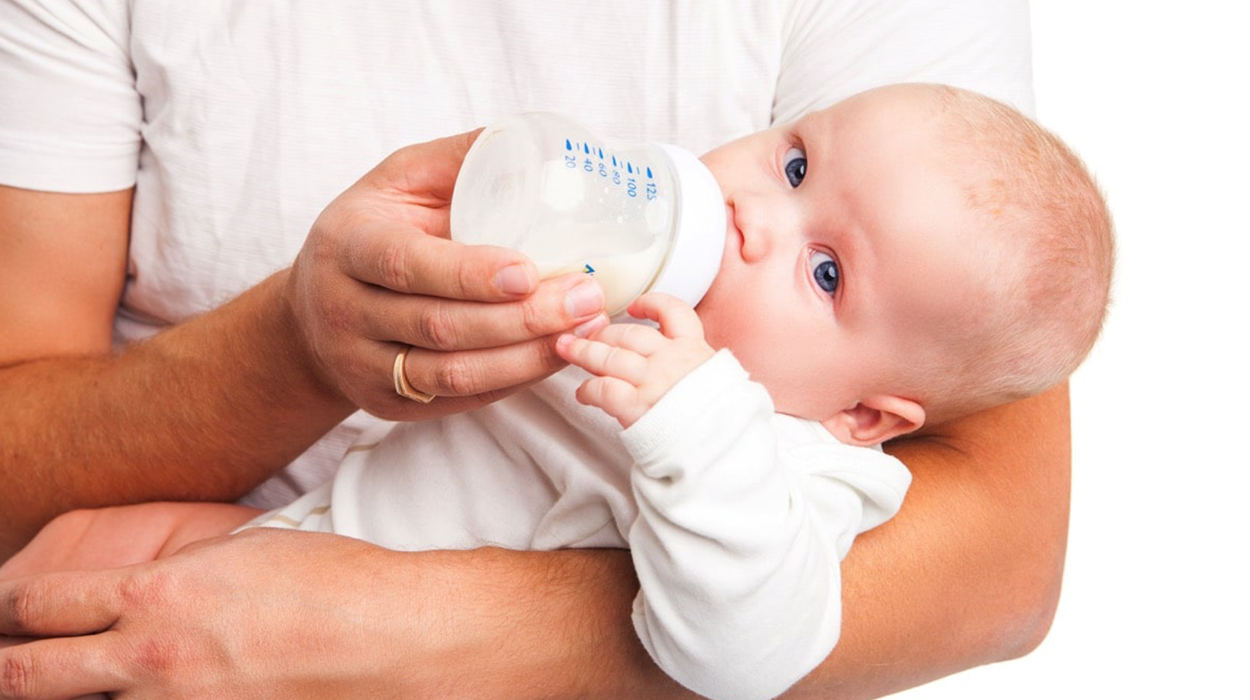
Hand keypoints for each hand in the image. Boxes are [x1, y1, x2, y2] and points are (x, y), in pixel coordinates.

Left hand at [0, 529, 442, 698]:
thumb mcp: (239, 554)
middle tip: (8, 664)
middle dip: (7, 668)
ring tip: (86, 686)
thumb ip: (174, 575)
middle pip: (28, 674)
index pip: (40, 603)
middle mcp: (149, 657)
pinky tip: (153, 698)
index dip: (10, 608)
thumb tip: (135, 594)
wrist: (389, 636)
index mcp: (155, 594)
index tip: (10, 611)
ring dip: (77, 695)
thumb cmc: (329, 582)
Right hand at [286, 129, 608, 419]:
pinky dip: (515, 379)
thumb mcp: (396, 182)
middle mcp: (344, 312)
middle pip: (440, 326)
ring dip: (527, 356)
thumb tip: (528, 139)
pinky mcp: (389, 406)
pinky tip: (557, 353)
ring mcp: (364, 367)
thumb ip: (455, 160)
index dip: (469, 274)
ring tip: (586, 328)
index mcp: (346, 245)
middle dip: (522, 318)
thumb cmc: (370, 232)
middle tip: (586, 297)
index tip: (529, 271)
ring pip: (453, 374)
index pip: (406, 265)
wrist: (311, 315)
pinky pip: (461, 399)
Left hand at [556, 293, 714, 427]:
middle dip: (602, 333)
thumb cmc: (718, 422)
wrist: (722, 448)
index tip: (634, 306)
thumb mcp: (717, 382)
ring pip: (610, 357)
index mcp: (695, 350)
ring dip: (584, 353)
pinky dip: (589, 390)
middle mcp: (673, 359)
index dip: (651, 303)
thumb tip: (677, 364)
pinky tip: (583, 394)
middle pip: (629, 334)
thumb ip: (694, 368)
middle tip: (584, 336)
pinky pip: (604, 390)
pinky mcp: (638, 406)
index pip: (674, 311)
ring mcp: (654, 381)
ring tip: (568, 350)